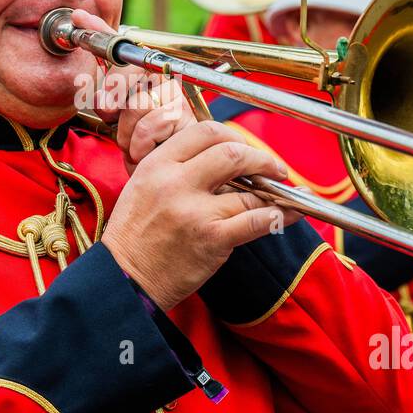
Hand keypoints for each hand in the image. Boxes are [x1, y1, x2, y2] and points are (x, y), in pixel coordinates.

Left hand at [72, 9, 195, 173]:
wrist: (163, 180)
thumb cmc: (141, 148)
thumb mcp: (116, 119)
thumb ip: (103, 92)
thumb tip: (84, 63)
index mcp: (146, 75)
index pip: (122, 45)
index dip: (99, 30)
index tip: (80, 19)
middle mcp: (165, 78)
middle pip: (128, 73)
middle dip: (113, 101)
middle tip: (115, 118)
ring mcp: (177, 97)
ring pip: (137, 104)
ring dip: (127, 133)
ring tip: (135, 143)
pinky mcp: (186, 120)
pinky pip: (148, 126)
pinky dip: (139, 146)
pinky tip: (147, 151)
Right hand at [101, 119, 301, 310]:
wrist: (125, 281)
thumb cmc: (135, 237)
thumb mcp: (144, 187)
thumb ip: (178, 168)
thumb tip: (225, 160)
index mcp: (157, 165)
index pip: (205, 132)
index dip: (234, 137)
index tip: (246, 149)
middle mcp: (176, 183)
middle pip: (232, 153)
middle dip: (261, 159)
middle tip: (275, 169)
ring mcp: (195, 211)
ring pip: (249, 191)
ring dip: (272, 194)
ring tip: (282, 197)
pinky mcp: (212, 239)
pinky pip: (257, 221)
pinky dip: (278, 217)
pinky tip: (287, 216)